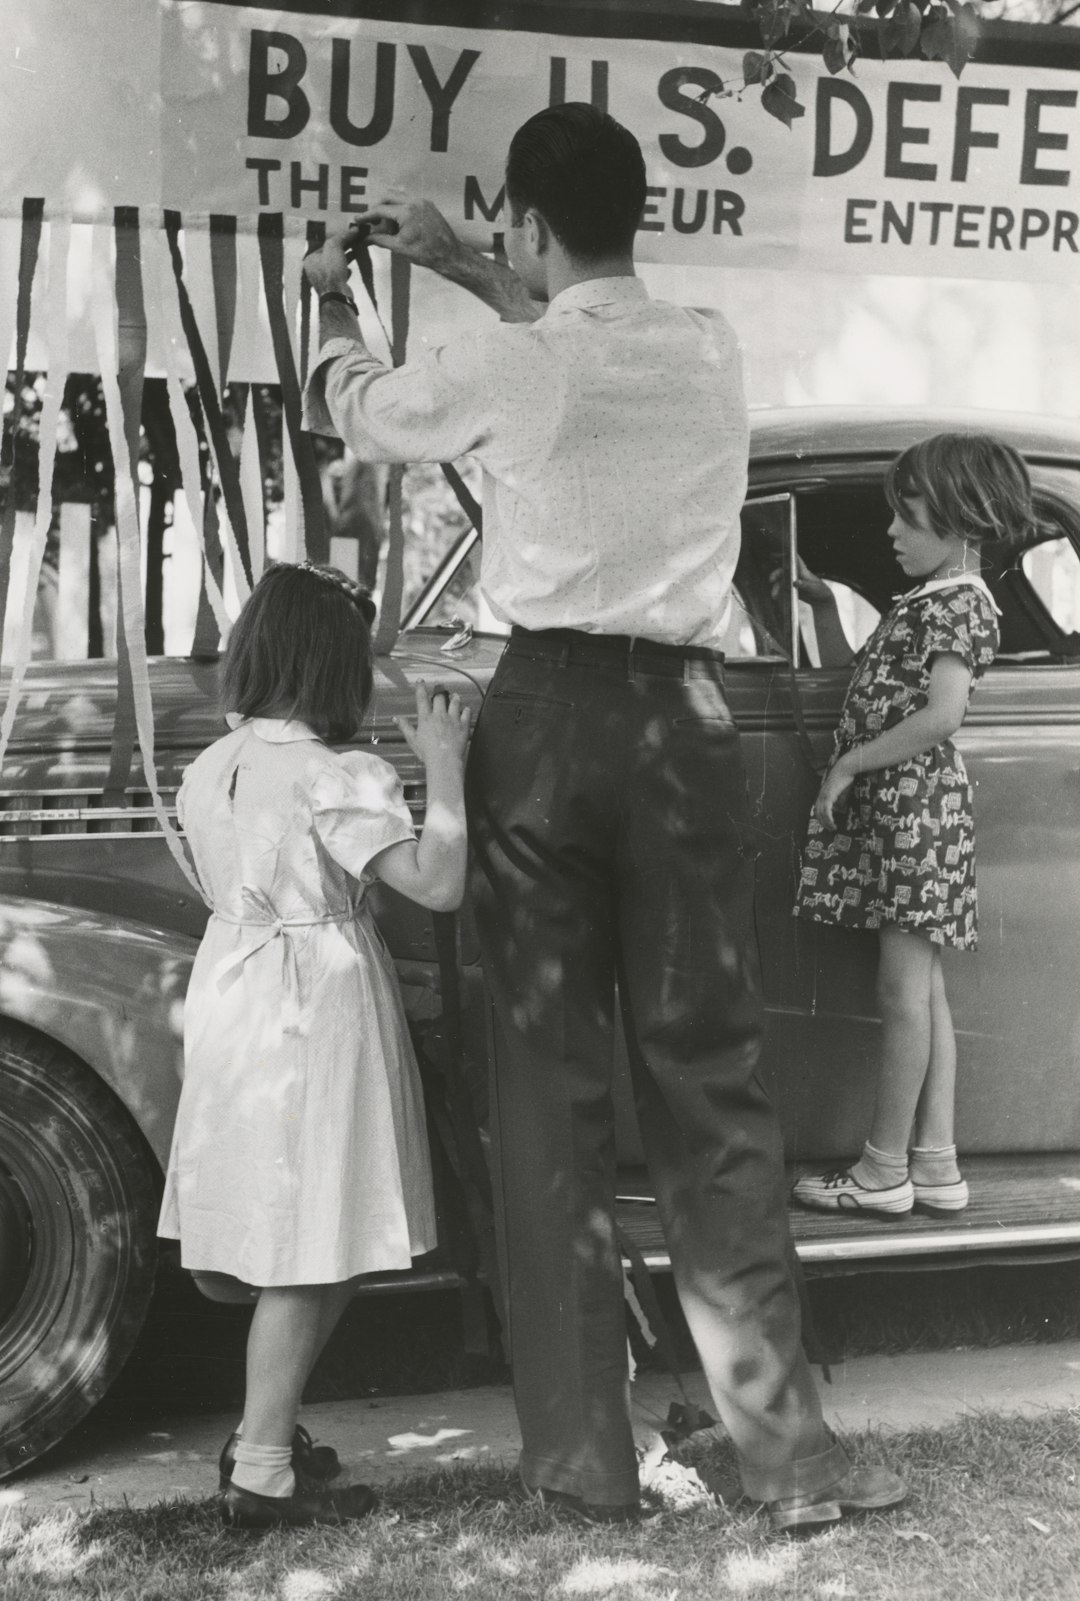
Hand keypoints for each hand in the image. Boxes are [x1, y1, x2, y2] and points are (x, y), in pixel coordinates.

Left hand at [302, 231, 351, 296]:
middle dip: (342, 248)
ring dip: (345, 258)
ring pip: (336, 265)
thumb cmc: (331, 271)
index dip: (336, 238)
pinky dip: (345, 271)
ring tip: (355, 250)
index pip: (324, 244)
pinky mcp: (333, 287)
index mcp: (310, 259)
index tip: (346, 234)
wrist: (337, 295)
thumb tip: (353, 229)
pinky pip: (340, 275)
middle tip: (353, 240)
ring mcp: (324, 280)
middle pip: (330, 254)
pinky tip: (350, 269)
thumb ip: (342, 236)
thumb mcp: (334, 246)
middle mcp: (315, 270)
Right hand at [352, 197, 466, 277]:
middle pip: (388, 196)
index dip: (367, 215)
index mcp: (406, 211)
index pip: (380, 209)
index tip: (358, 220)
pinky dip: (400, 206)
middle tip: (371, 219)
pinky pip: (409, 199)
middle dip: (377, 206)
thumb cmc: (425, 252)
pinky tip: (398, 220)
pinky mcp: (428, 204)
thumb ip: (380, 240)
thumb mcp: (399, 247)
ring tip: (385, 222)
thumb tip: (365, 238)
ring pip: (398, 195)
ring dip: (388, 205)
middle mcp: (415, 201)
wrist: (449, 254)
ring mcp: (423, 201)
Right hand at [396, 682, 470, 770]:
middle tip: (440, 689)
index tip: (420, 681)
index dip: (421, 688)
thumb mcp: (412, 740)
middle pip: (440, 697)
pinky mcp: (463, 725)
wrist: (444, 760)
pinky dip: (466, 710)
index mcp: (426, 718)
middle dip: (439, 691)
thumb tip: (395, 718)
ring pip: (455, 702)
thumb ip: (405, 727)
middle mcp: (439, 715)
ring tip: (455, 695)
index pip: (422, 699)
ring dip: (454, 697)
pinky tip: (466, 709)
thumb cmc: (427, 752)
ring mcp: (452, 719)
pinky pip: (466, 713)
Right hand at [771, 555, 833, 608]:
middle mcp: (796, 574)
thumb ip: (805, 585)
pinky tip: (775, 597)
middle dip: (776, 574)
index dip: (786, 554)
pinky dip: (778, 592)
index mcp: (802, 570)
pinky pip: (782, 589)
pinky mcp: (791, 589)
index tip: (777, 554)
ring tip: (774, 595)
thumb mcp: (814, 588)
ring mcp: (793, 582)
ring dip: (776, 587)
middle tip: (771, 580)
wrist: (821, 600)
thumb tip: (795, 582)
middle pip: (784, 570)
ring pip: (781, 581)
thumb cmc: (820, 590)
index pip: (794, 559)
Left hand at [814, 755, 856, 828]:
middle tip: (830, 829)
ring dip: (826, 823)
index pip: (818, 809)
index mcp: (822, 794)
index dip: (821, 818)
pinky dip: (828, 818)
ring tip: (833, 828)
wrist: (845, 769)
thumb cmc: (844, 779)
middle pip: (818, 813)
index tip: (827, 824)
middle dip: (823, 823)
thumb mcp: (841, 792)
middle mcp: (821, 795)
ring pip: (821, 813)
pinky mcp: (828, 796)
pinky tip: (832, 823)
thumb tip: (839, 809)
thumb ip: (838, 801)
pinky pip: (826, 810)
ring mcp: (823, 796)